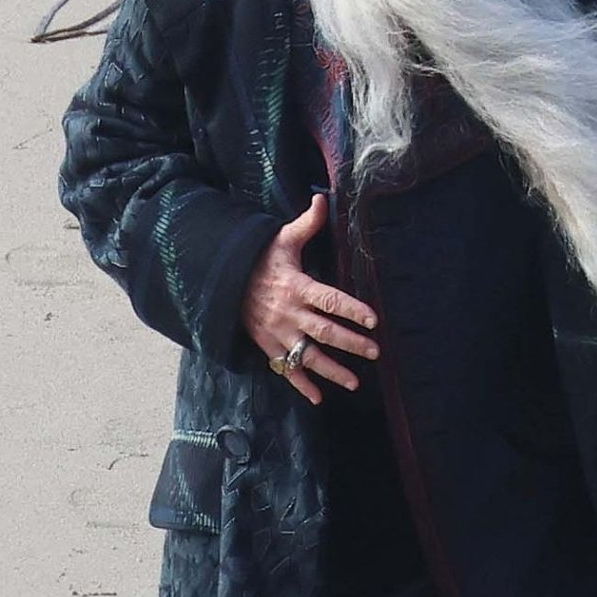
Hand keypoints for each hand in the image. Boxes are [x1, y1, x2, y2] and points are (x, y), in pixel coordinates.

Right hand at [242, 194, 378, 404]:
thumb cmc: (258, 258)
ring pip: (308, 356)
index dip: (352, 309)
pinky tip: (319, 398)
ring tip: (356, 382)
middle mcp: (288, 313)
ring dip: (332, 371)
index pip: (329, 300)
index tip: (373, 319)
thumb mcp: (280, 239)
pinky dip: (301, 386)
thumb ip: (307, 223)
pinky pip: (286, 369)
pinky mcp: (268, 346)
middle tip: (375, 351)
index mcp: (296, 286)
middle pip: (324, 332)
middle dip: (351, 343)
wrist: (221, 281)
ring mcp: (277, 333)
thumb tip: (322, 198)